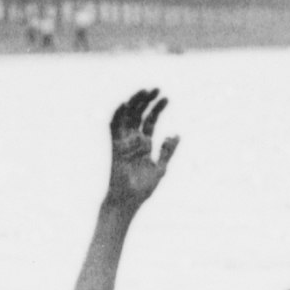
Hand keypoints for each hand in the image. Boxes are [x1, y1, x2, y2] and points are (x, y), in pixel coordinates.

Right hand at [102, 88, 175, 209]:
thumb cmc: (143, 188)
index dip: (158, 109)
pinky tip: (125, 105)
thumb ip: (167, 151)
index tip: (166, 97)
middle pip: (139, 115)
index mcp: (144, 144)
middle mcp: (133, 140)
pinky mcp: (115, 147)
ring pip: (127, 117)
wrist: (128, 200)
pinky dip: (117, 116)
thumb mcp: (160, 168)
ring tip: (145, 91)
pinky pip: (113, 128)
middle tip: (157, 89)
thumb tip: (176, 135)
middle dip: (147, 101)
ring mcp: (123, 142)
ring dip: (135, 104)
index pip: (150, 121)